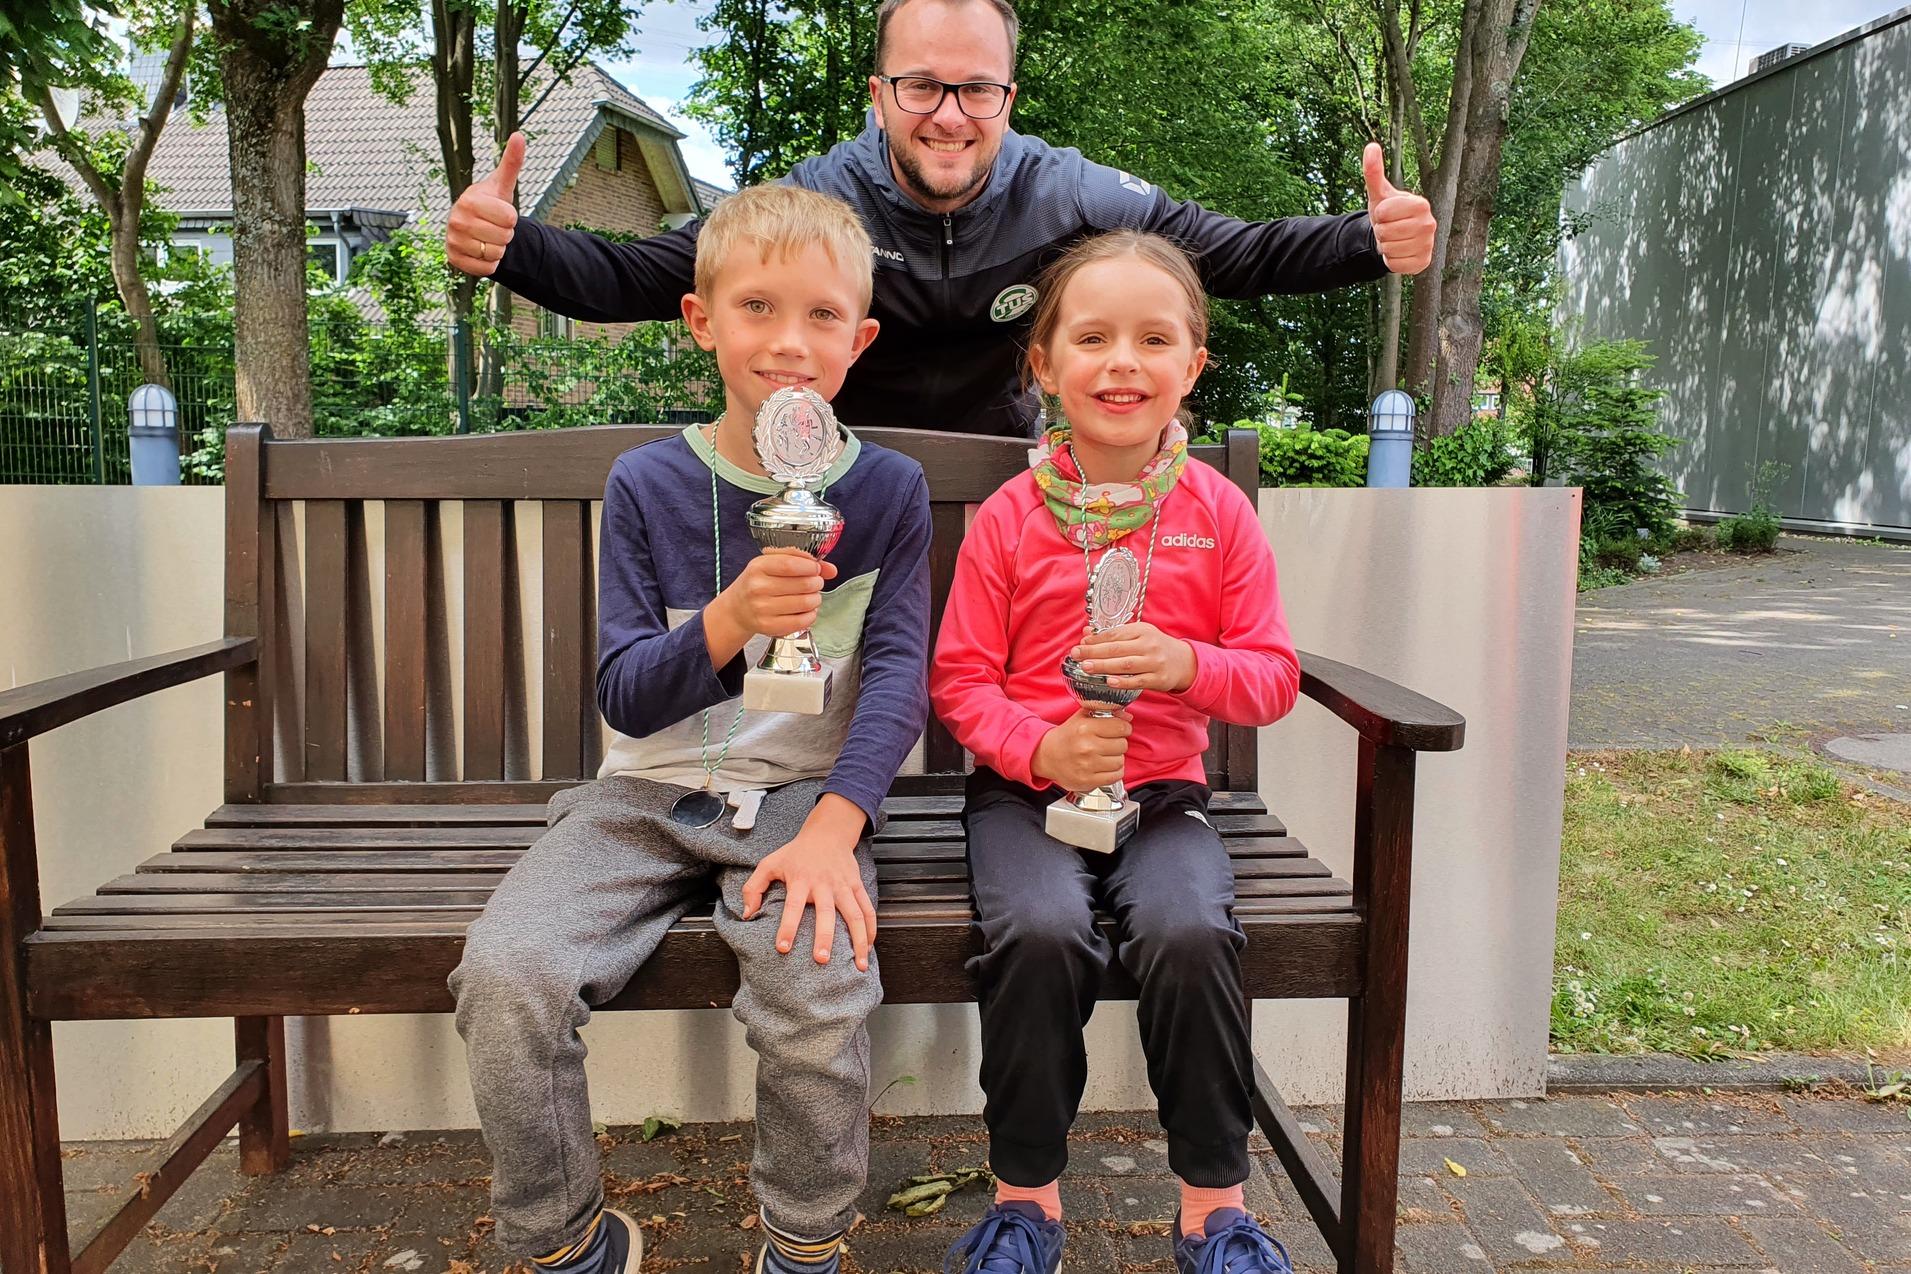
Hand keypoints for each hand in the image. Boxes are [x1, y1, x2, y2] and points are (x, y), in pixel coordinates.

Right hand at [447, 132, 525, 277]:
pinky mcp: (454, 259)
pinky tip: (481, 251)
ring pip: (496, 253)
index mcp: (469, 200)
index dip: (511, 218)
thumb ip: (511, 163)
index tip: (500, 213)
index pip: (510, 219)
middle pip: (504, 237)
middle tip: (494, 227)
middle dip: (505, 234)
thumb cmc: (489, 204)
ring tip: (487, 238)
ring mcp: (453, 240)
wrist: (472, 227)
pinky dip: (490, 263)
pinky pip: (487, 268)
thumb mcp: (501, 185)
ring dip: (498, 249)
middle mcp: (456, 219)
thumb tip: (519, 135)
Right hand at [720, 548, 838, 638]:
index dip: (810, 567)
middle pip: (803, 584)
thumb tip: (831, 569)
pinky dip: (811, 615)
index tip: (815, 569)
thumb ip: (802, 560)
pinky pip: (801, 621)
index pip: (790, 565)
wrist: (738, 609)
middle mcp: (758, 588)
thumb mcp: (773, 564)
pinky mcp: (769, 626)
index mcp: (758, 567)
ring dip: (816, 599)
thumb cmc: (758, 583)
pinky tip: (807, 610)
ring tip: (811, 596)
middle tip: (815, 583)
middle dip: (817, 583)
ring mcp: (762, 609)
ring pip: (805, 603)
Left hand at [741, 802, 876, 969]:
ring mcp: (843, 885)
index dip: (787, 927)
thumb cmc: (796, 852)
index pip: (793, 906)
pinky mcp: (857, 886)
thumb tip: (747, 915)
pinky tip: (869, 947)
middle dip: (825, 937)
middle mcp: (824, 884)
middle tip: (822, 960)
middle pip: (826, 913)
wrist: (828, 833)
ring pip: (855, 914)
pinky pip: (867, 909)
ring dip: (858, 940)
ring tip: (860, 965)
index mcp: (800, 880)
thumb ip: (753, 888)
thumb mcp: (770, 863)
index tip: (783, 948)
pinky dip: (871, 929)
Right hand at [1032, 708, 1130, 793]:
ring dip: (1116, 758)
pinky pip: (1116, 775)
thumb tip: (1127, 716)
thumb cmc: (1066, 737)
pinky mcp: (1088, 781)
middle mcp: (1086, 747)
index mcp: (1084, 728)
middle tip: (1108, 743)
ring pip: (1120, 761)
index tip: (1120, 730)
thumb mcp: (1081, 718)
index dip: (1124, 728)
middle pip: (1122, 744)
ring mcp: (1087, 765)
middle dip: (1118, 743)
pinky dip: (1114, 771)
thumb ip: (1104, 712)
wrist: (1047, 756)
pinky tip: (1104, 766)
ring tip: (1104, 755)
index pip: (1121, 727)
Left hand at [1071, 622, 1196, 692]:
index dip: (1096, 639)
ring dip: (1104, 666)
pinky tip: (1109, 681)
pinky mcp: (1158, 678)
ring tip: (1086, 667)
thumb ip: (1114, 635)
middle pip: (1117, 648)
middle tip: (1076, 655)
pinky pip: (1138, 681)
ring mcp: (1154, 662)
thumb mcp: (1138, 636)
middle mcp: (1149, 645)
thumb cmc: (1155, 648)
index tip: (1081, 644)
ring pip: (1126, 664)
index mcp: (1142, 630)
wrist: (1183, 662)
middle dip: (1094, 652)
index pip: (1115, 633)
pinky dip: (1123, 681)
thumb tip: (1087, 634)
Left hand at [1363, 142, 1435, 275]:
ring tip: (1394, 239)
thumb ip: (1373, 171)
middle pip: (1386, 233)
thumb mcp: (1379, 193)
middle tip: (1389, 228)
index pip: (1385, 213)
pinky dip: (1391, 261)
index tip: (1387, 214)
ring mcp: (1429, 244)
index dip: (1379, 215)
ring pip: (1390, 249)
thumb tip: (1371, 147)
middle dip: (1381, 232)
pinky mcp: (1423, 263)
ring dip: (1386, 246)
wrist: (1394, 236)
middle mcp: (1430, 224)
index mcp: (1421, 204)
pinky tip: (1398, 252)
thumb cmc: (1388, 212)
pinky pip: (1395, 265)